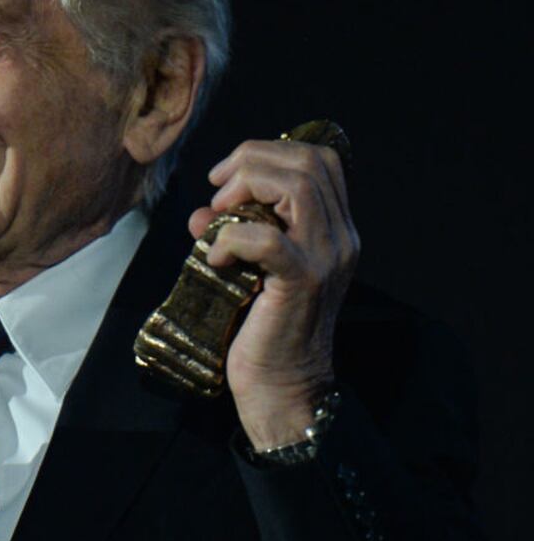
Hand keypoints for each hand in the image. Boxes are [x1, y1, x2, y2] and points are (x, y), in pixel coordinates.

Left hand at [188, 139, 358, 449]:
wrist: (282, 388)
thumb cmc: (261, 327)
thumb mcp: (247, 267)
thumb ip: (230, 231)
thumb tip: (199, 211)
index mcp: (335, 229)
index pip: (319, 160)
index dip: (268, 152)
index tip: (226, 177)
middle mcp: (341, 238)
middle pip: (308, 162)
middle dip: (251, 160)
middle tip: (217, 190)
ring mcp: (326, 259)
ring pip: (297, 186)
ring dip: (245, 187)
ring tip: (218, 215)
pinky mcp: (302, 282)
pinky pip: (267, 238)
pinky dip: (231, 237)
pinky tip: (214, 257)